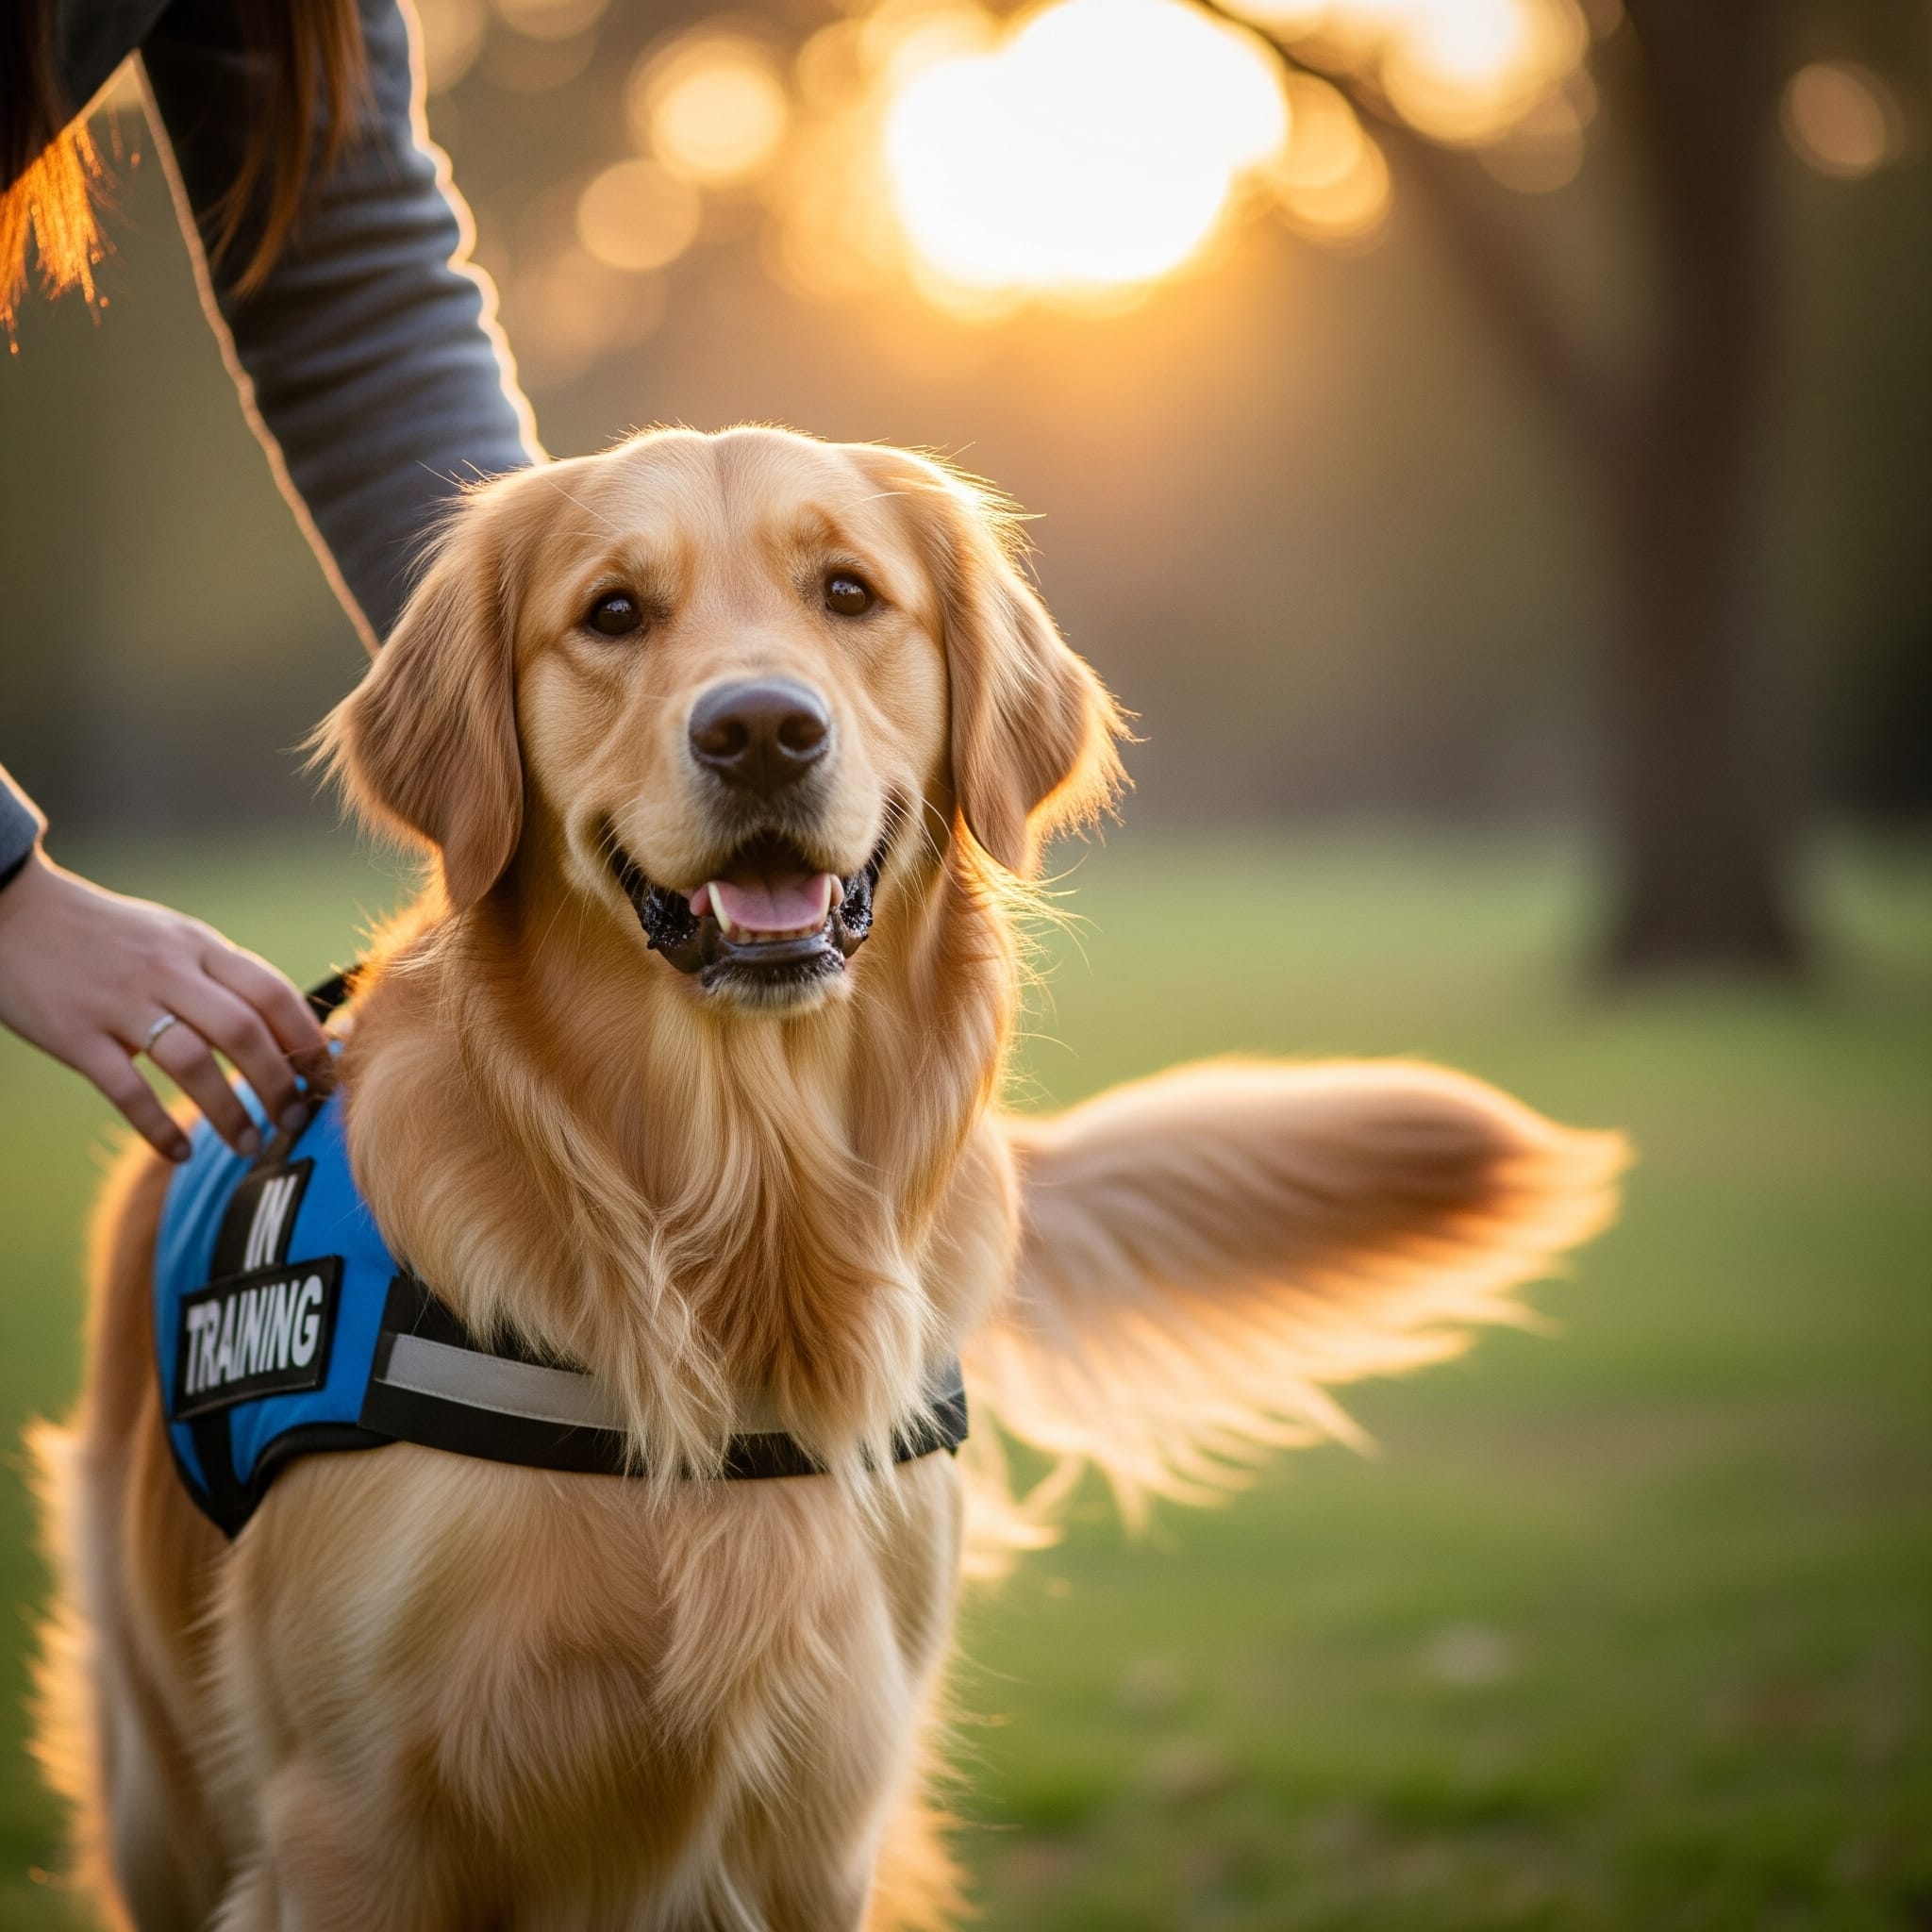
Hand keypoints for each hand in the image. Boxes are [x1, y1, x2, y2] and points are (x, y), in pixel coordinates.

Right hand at [0, 848, 329, 1161]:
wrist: (13, 910)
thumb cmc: (107, 933)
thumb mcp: (174, 937)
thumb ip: (224, 974)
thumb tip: (287, 1023)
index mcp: (198, 946)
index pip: (272, 992)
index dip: (305, 1039)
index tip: (324, 1077)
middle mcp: (166, 971)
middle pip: (243, 1031)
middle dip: (278, 1083)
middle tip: (295, 1120)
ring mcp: (119, 1003)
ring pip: (191, 1063)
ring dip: (228, 1112)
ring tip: (250, 1145)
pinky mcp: (74, 1035)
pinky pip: (126, 1090)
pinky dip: (157, 1128)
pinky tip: (179, 1153)